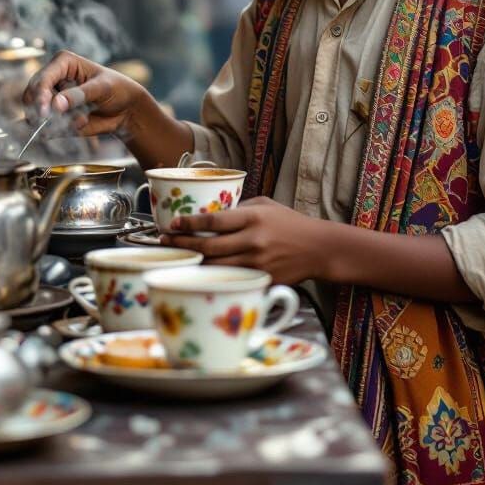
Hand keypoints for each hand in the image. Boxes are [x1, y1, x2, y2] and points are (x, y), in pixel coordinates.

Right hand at [22, 50, 145, 138]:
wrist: (126, 109)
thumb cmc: (117, 89)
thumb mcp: (102, 88)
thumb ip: (80, 95)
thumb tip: (56, 104)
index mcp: (63, 63)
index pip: (42, 79)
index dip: (40, 95)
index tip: (44, 111)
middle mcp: (53, 79)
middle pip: (32, 96)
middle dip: (44, 112)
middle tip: (61, 120)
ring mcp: (52, 99)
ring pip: (37, 115)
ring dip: (57, 122)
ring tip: (83, 119)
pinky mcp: (55, 118)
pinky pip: (47, 129)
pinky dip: (60, 131)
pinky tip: (81, 124)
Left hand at [160, 197, 327, 284]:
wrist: (318, 248)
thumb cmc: (291, 223)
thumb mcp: (266, 205)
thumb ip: (240, 208)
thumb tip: (212, 213)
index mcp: (253, 218)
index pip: (214, 221)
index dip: (190, 223)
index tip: (174, 223)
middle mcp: (253, 240)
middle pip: (209, 246)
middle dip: (183, 244)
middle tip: (166, 241)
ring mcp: (257, 263)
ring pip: (216, 267)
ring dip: (193, 263)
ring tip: (177, 258)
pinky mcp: (261, 280)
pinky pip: (231, 280)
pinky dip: (214, 277)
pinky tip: (200, 273)